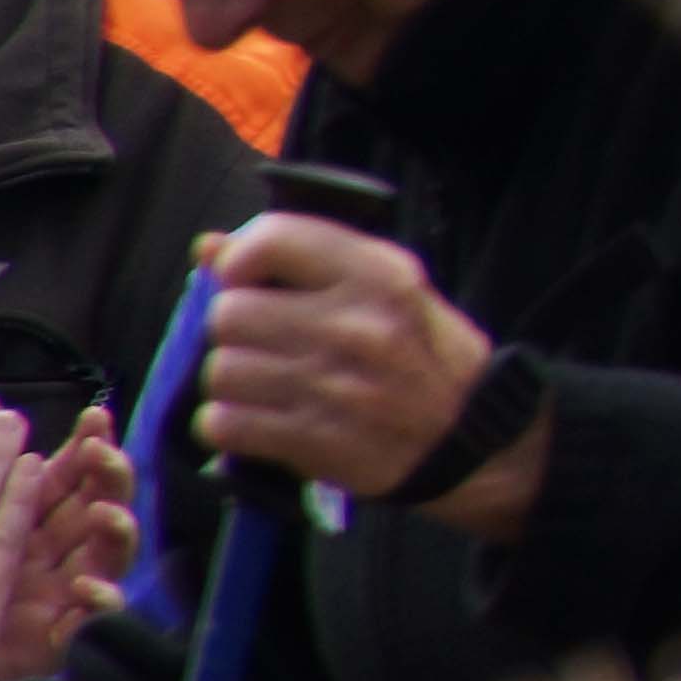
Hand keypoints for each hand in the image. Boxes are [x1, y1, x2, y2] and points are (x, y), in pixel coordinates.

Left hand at [0, 404, 133, 680]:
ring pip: (109, 559)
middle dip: (111, 478)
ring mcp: (58, 599)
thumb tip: (1, 413)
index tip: (95, 418)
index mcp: (24, 525)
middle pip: (98, 509)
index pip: (68, 479)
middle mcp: (49, 557)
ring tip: (106, 516)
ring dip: (117, 532)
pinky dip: (100, 605)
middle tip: (101, 457)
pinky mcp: (59, 641)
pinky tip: (86, 590)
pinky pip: (93, 622)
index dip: (87, 447)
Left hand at [193, 214, 544, 539]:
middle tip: (267, 343)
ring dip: (235, 382)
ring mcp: (332, 387)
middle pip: (230, 314)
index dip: (241, 260)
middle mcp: (355, 327)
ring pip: (221, 371)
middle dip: (238, 331)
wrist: (473, 437)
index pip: (271, 239)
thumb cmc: (424, 354)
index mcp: (380, 276)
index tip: (250, 282)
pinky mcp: (313, 441)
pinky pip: (222, 423)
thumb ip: (304, 260)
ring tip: (269, 385)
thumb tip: (207, 248)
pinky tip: (262, 420)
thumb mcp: (388, 288)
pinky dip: (231, 425)